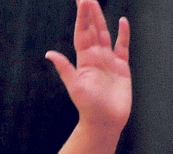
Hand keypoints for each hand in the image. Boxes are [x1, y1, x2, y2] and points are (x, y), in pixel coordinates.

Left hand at [46, 0, 131, 132]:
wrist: (105, 122)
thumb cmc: (89, 108)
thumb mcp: (75, 87)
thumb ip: (65, 69)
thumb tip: (49, 54)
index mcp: (84, 61)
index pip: (82, 33)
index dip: (82, 16)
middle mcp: (95, 58)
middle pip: (92, 30)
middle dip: (89, 13)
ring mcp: (108, 61)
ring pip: (105, 34)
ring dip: (100, 19)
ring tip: (96, 3)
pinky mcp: (121, 67)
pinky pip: (122, 47)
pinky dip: (123, 34)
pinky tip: (122, 21)